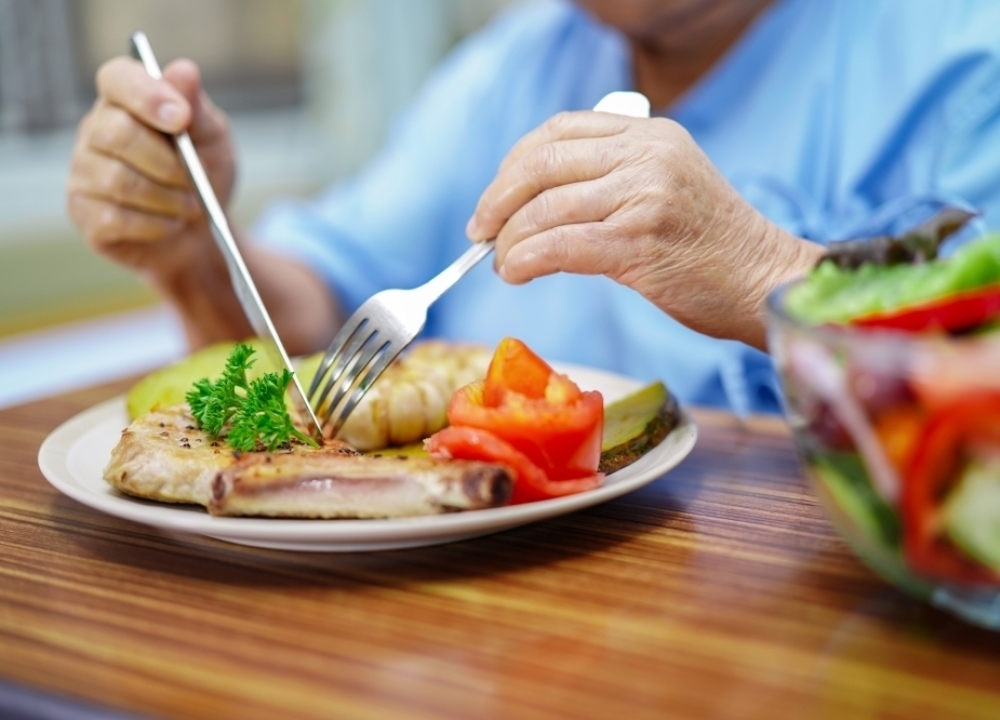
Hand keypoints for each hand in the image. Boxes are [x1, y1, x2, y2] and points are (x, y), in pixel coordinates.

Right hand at [67, 57, 235, 282]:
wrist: (202, 232)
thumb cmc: (203, 176)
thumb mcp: (213, 140)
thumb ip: (197, 109)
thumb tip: (184, 71)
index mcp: (125, 100)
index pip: (117, 79)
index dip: (147, 95)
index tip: (181, 118)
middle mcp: (96, 130)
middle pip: (116, 134)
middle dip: (167, 163)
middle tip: (194, 179)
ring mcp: (84, 172)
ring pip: (117, 181)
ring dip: (167, 198)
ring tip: (188, 204)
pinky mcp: (84, 213)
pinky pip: (115, 218)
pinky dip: (155, 224)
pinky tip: (169, 223)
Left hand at [466, 112, 822, 348]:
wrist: (766, 281)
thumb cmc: (711, 247)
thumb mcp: (666, 186)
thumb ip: (611, 178)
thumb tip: (532, 202)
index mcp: (649, 134)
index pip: (558, 132)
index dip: (513, 164)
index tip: (494, 199)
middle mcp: (646, 155)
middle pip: (541, 163)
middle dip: (498, 200)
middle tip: (481, 233)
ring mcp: (644, 195)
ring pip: (545, 208)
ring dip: (509, 240)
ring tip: (501, 264)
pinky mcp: (640, 242)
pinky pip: (559, 246)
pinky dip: (525, 260)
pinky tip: (516, 273)